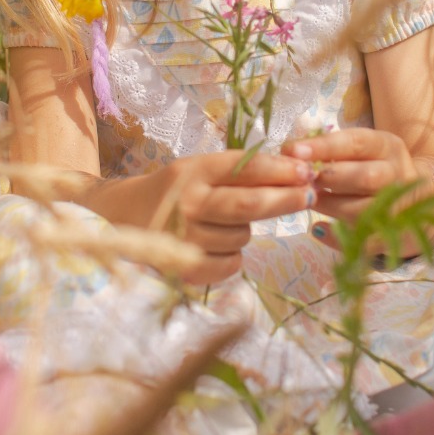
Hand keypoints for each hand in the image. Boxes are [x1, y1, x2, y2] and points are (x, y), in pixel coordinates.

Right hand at [93, 149, 315, 285]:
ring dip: (247, 230)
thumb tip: (295, 173)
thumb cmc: (173, 191)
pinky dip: (234, 256)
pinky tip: (219, 245)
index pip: (243, 168)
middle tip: (309, 196)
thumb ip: (238, 171)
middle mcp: (188, 202)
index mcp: (193, 171)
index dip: (279, 170)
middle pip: (249, 204)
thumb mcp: (198, 170)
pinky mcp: (185, 267)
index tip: (307, 172)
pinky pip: (230, 263)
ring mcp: (186, 236)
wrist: (124, 217)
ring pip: (242, 236)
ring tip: (227, 224)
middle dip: (286, 199)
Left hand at [281, 128, 422, 224]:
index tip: (292, 151)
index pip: (356, 142)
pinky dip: (337, 236)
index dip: (323, 146)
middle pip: (364, 177)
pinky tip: (318, 229)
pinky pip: (364, 240)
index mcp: (388, 146)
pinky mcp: (394, 235)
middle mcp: (398, 174)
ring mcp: (399, 206)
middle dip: (328, 178)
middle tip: (303, 179)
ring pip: (362, 209)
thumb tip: (290, 151)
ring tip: (308, 200)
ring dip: (329, 205)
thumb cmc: (376, 168)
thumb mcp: (364, 151)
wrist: (420, 199)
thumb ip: (333, 149)